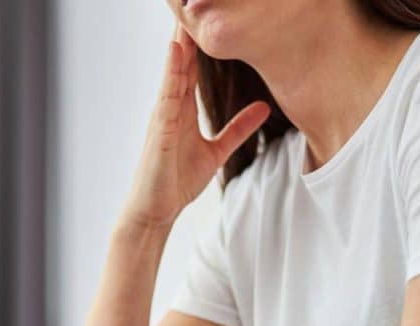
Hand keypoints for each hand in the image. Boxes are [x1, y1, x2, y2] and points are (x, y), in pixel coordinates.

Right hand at [125, 27, 269, 227]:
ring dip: (181, 40)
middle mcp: (171, 105)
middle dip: (190, 30)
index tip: (213, 14)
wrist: (156, 210)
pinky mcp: (160, 129)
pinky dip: (172, 72)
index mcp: (183, 107)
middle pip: (183, 59)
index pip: (194, 65)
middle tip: (197, 3)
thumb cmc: (177, 180)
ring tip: (188, 13)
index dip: (203, 39)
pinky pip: (167, 95)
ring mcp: (163, 115)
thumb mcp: (217, 151)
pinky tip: (178, 52)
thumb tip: (263, 108)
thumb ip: (239, 129)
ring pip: (174, 69)